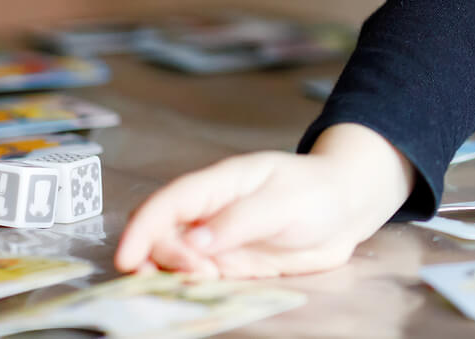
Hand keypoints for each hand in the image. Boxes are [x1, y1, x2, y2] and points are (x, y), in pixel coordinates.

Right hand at [114, 123, 413, 278]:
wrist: (347, 209)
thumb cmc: (318, 191)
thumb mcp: (285, 200)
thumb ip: (241, 219)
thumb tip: (196, 240)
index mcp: (220, 183)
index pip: (167, 203)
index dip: (142, 229)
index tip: (128, 258)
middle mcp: (210, 212)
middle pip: (160, 235)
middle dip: (162, 257)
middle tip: (197, 272)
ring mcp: (217, 240)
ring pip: (172, 261)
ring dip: (175, 275)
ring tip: (206, 281)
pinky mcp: (228, 265)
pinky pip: (197, 279)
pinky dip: (191, 289)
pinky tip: (206, 291)